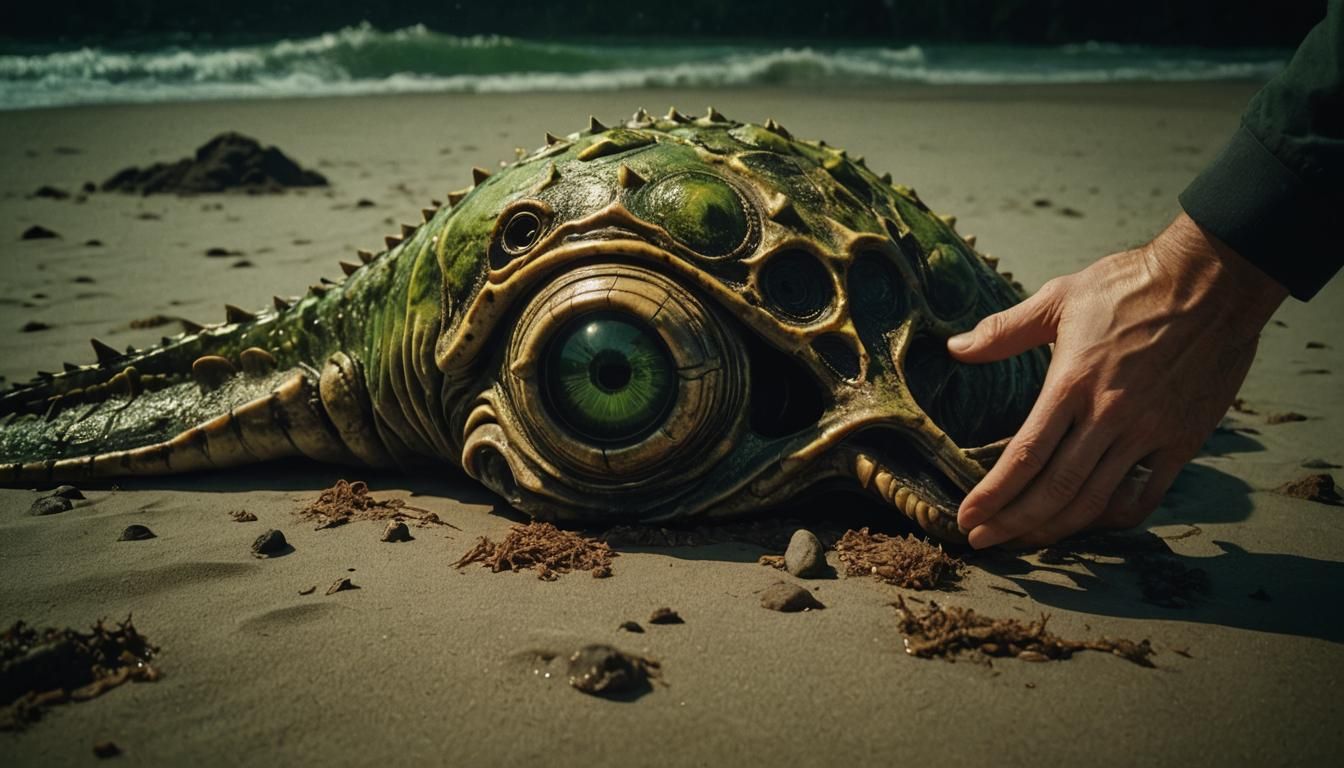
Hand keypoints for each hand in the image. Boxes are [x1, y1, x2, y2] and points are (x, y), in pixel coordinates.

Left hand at [948, 212, 1287, 548]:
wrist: (1215, 281)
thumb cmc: (1131, 285)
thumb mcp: (1060, 298)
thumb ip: (1005, 330)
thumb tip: (955, 347)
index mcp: (1072, 384)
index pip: (1024, 456)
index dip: (992, 495)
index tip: (966, 518)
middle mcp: (1109, 416)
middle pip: (1055, 490)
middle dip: (1012, 524)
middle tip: (981, 542)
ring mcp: (1149, 432)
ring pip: (1095, 501)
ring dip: (1055, 529)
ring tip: (1024, 540)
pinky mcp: (1183, 439)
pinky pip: (1145, 495)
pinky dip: (1114, 517)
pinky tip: (1090, 520)